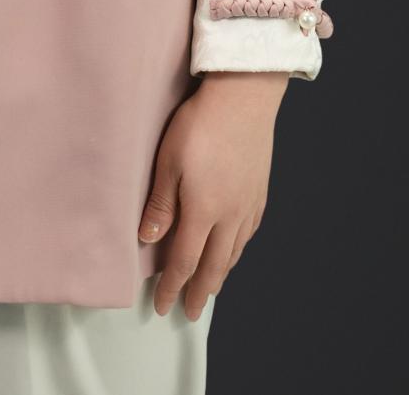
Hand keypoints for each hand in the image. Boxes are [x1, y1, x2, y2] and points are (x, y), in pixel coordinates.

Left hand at [138, 72, 287, 318]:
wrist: (244, 97)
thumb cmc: (201, 124)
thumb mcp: (169, 161)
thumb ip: (160, 204)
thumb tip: (148, 240)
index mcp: (204, 211)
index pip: (185, 261)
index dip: (172, 286)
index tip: (162, 306)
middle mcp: (230, 215)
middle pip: (214, 266)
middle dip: (200, 292)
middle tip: (190, 312)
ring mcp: (249, 204)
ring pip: (234, 252)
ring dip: (221, 274)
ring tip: (211, 288)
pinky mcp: (260, 191)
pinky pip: (249, 232)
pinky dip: (238, 250)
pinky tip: (235, 248)